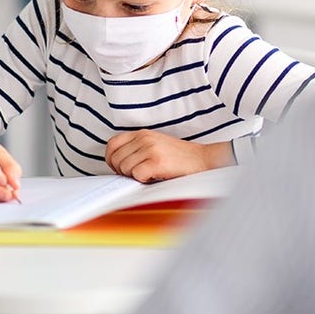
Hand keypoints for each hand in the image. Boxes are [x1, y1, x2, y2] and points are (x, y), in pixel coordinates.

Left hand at [104, 130, 232, 182]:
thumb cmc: (179, 157)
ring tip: (148, 175)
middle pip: (116, 158)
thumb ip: (136, 149)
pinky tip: (154, 177)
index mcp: (142, 133)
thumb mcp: (154, 144)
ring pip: (124, 168)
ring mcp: (150, 149)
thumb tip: (116, 164)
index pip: (112, 144)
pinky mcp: (157, 162)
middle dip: (122, 171)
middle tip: (135, 175)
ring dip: (134, 176)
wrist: (203, 160)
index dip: (111, 159)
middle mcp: (144, 138)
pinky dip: (143, 180)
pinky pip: (137, 175)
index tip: (118, 168)